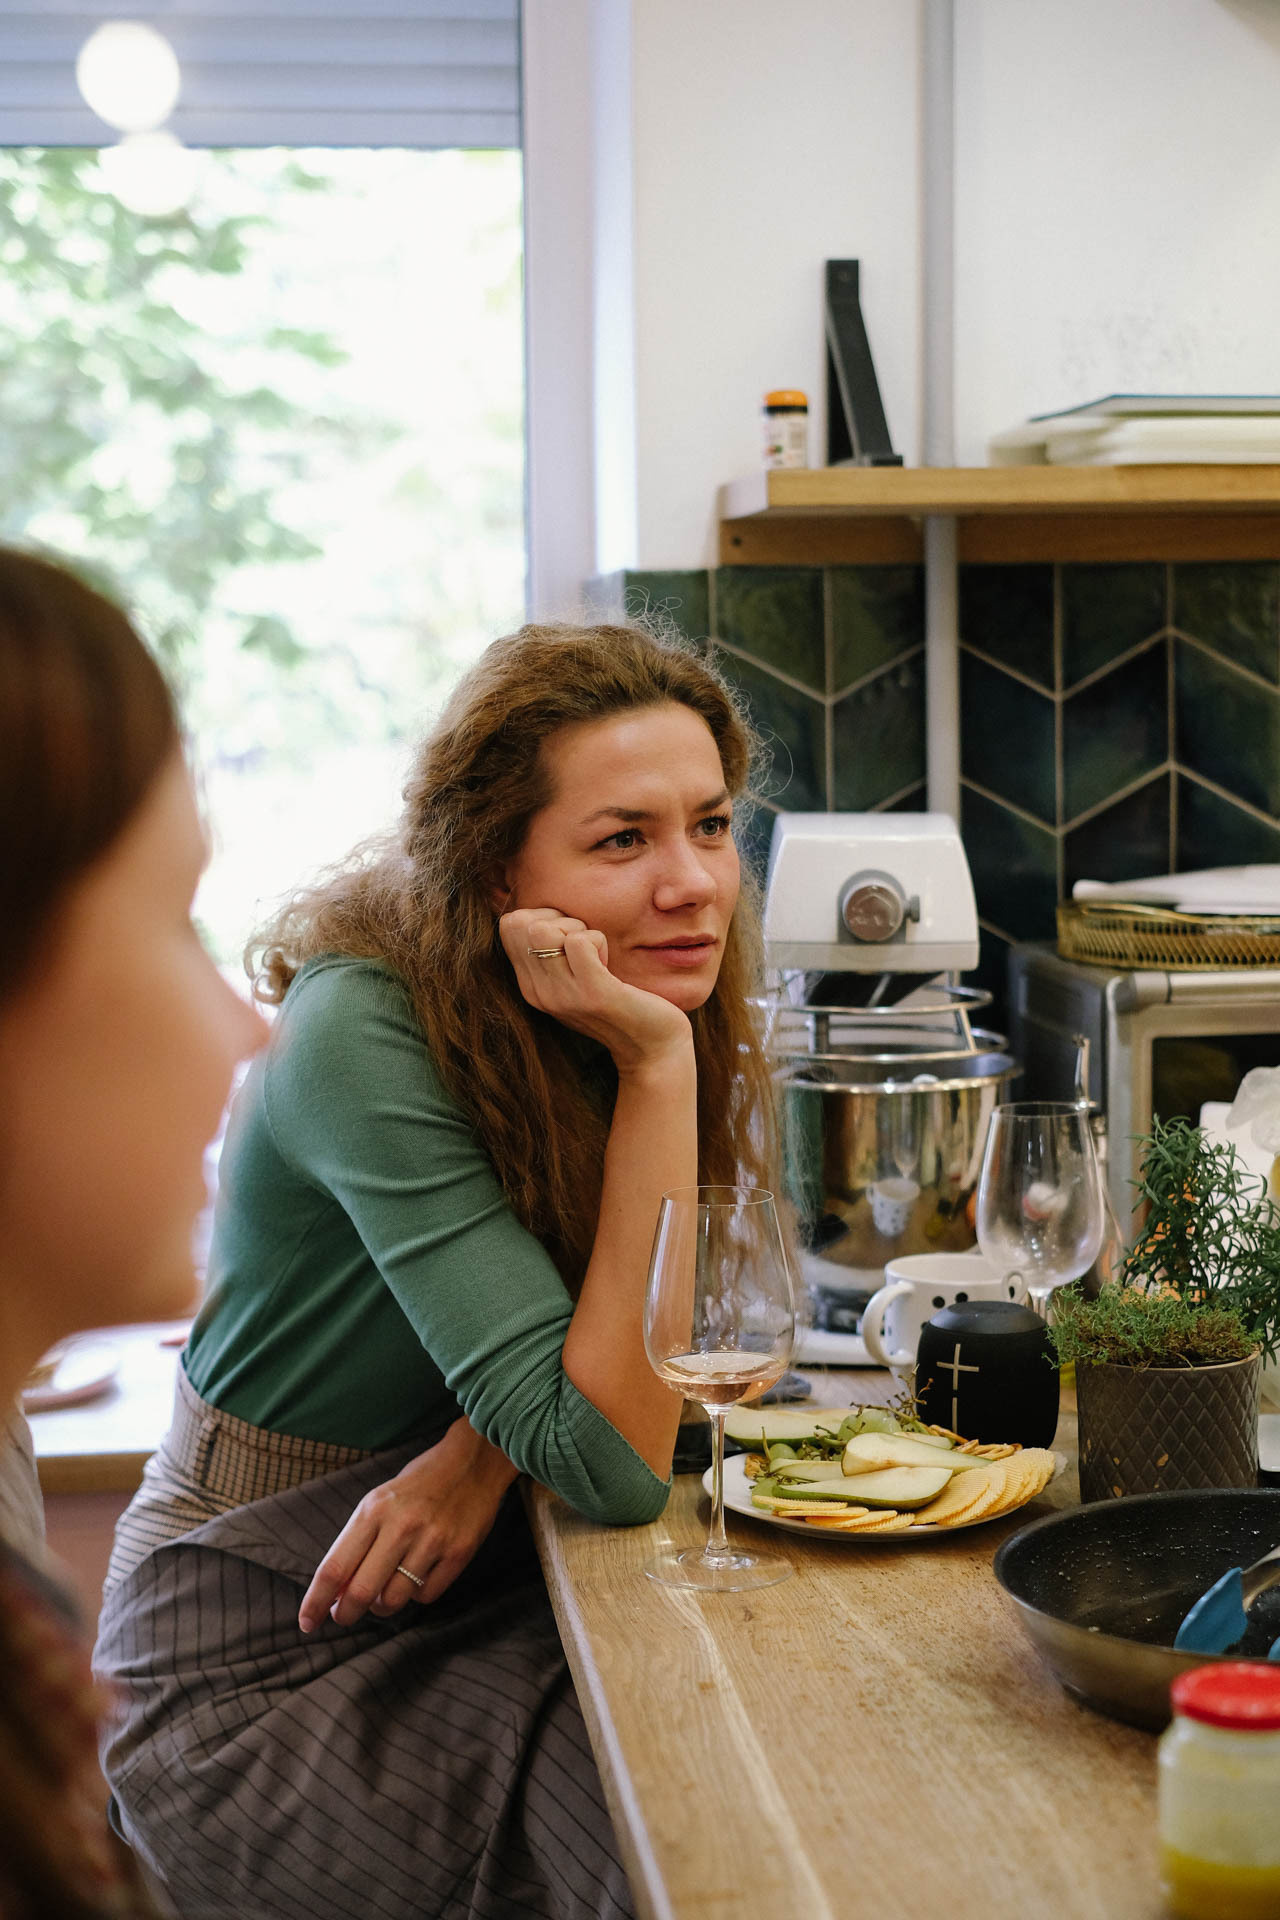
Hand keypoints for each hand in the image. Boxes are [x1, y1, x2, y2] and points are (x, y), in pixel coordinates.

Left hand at [298, 1417, 516, 1631]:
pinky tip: (418, 1576)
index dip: (316, 1601)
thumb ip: (357, 1543)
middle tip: (344, 1615)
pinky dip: (416, 1595)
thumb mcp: (379, 1502)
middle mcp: (401, 1526)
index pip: (335, 1567)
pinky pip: (426, 1596)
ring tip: (384, 1591)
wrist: (472, 1461)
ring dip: (382, 1606)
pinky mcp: (458, 1553)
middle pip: (362, 1592)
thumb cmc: (417, 1485)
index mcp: (374, 1510)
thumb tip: (336, 1593)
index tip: (307, 1622)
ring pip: (394, 1600)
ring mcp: (433, 1541)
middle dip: (346, 1613)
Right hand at [499, 907, 691, 1074]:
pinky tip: (609, 965)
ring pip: (546, 929)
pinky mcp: (592, 994)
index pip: (509, 924)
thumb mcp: (574, 978)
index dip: (543, 916)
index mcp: (530, 986)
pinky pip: (578, 941)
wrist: (652, 1049)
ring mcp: (562, 995)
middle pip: (522, 923)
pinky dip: (598, 941)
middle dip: (559, 920)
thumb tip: (541, 911)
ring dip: (578, 930)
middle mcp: (538, 993)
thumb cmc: (619, 1003)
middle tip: (586, 946)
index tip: (571, 939)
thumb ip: (553, 952)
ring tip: (597, 955)